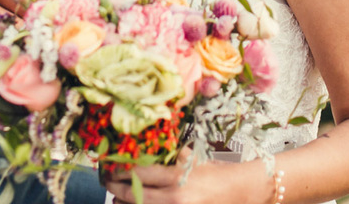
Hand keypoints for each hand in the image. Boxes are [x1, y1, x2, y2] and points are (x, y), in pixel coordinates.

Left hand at [103, 151, 258, 203]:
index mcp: (177, 176)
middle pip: (134, 196)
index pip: (139, 174)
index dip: (119, 171)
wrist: (241, 191)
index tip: (109, 167)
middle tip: (107, 182)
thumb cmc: (215, 171)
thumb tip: (142, 149)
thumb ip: (168, 155)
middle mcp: (175, 198)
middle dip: (116, 189)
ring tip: (116, 197)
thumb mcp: (191, 157)